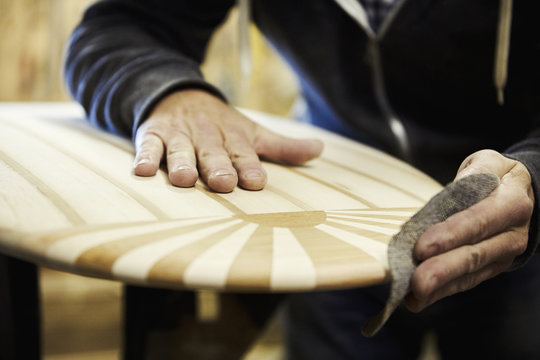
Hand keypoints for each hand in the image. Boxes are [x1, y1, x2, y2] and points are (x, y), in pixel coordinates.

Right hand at [132, 89, 322, 191]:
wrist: (180, 95)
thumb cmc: (222, 125)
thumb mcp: (253, 132)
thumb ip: (283, 147)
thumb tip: (320, 149)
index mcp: (233, 138)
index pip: (243, 154)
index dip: (250, 167)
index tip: (256, 182)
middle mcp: (207, 137)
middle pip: (214, 154)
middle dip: (219, 167)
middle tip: (224, 183)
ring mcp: (179, 136)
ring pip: (180, 151)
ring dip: (182, 163)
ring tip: (184, 179)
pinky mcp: (153, 135)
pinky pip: (148, 147)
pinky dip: (145, 157)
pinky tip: (142, 171)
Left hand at [405, 149, 533, 311]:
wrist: (519, 192)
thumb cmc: (496, 176)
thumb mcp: (487, 163)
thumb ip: (470, 176)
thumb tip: (451, 193)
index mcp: (511, 203)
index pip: (479, 221)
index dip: (450, 235)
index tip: (422, 247)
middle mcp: (511, 235)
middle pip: (475, 255)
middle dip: (443, 270)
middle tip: (416, 281)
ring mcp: (502, 255)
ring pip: (470, 274)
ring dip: (439, 287)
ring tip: (413, 295)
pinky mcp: (490, 269)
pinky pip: (466, 282)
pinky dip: (441, 292)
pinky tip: (418, 300)